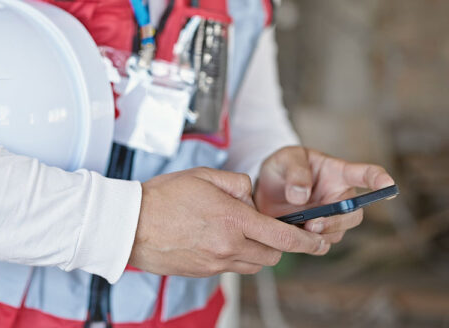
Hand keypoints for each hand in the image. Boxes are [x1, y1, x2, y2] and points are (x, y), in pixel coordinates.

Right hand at [128, 167, 327, 276]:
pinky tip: (222, 241)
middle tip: (273, 230)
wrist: (130, 224)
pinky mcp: (203, 272)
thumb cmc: (163, 196)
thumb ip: (237, 183)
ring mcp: (215, 263)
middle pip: (273, 254)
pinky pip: (232, 269)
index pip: (282, 236)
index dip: (306, 241)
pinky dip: (237, 258)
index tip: (318, 240)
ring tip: (244, 234)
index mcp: (233, 219)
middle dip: (280, 244)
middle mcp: (228, 245)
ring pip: (255, 265)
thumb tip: (250, 196)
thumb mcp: (204, 176)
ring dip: (259, 252)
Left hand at [254, 146, 394, 245]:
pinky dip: (309, 245)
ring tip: (299, 229)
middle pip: (354, 215)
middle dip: (337, 222)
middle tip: (313, 224)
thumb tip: (301, 196)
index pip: (366, 174)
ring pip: (337, 233)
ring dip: (321, 235)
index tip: (389, 186)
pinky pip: (321, 245)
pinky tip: (293, 237)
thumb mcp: (285, 160)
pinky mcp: (315, 233)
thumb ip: (295, 173)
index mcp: (338, 173)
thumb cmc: (282, 167)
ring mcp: (329, 217)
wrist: (264, 187)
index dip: (380, 180)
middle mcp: (339, 197)